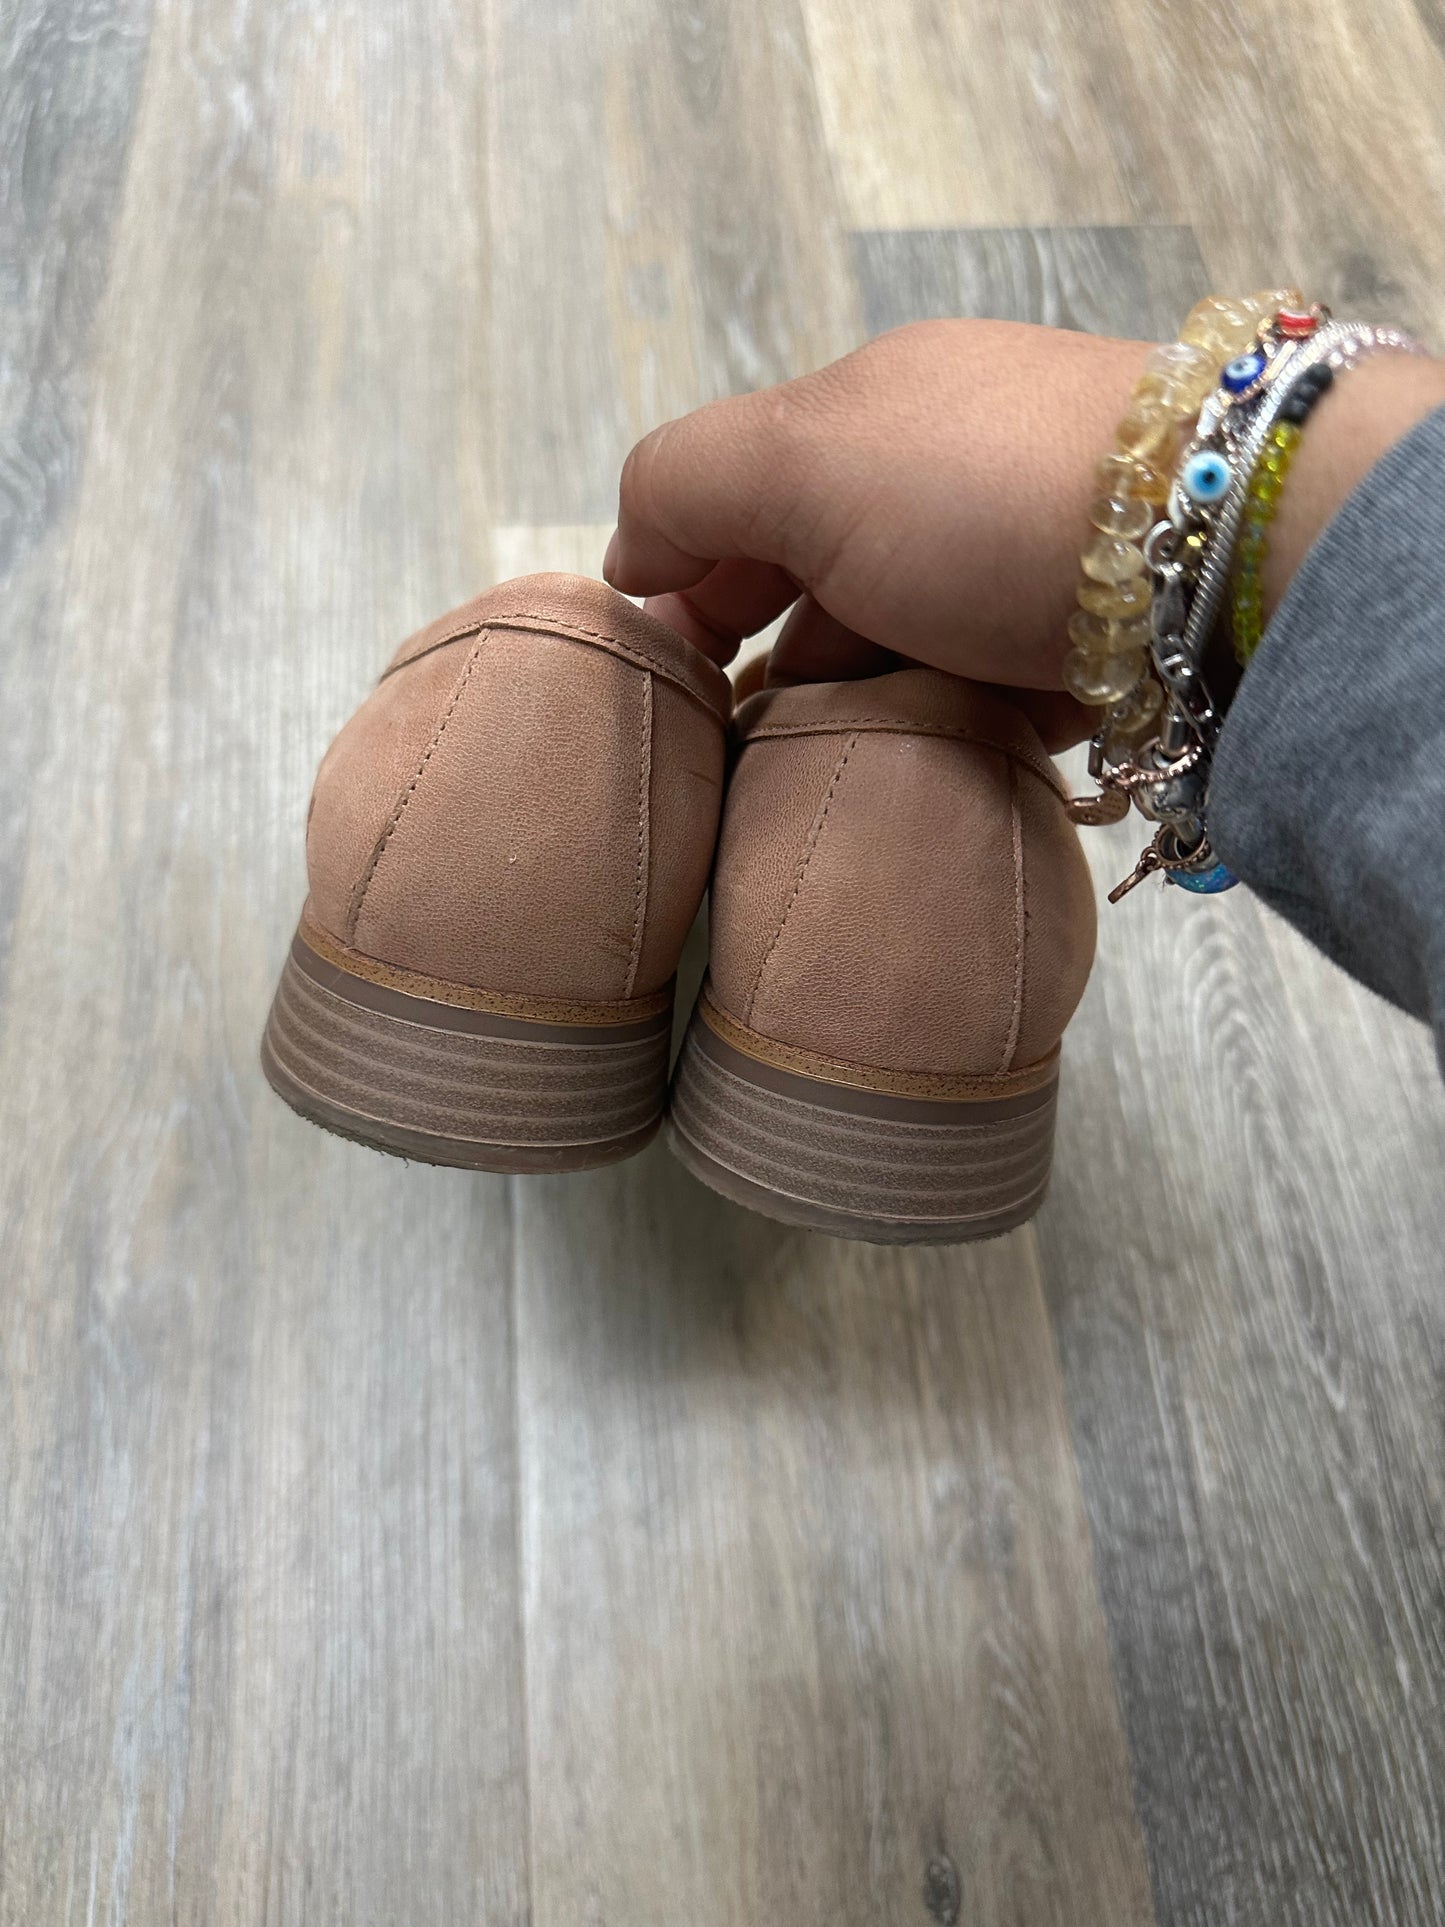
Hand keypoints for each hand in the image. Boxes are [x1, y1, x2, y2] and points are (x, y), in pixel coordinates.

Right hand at [603, 319, 1151, 745]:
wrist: (1221, 549)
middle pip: (823, 586)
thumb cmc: (984, 499)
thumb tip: (630, 556)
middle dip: (776, 663)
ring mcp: (1025, 559)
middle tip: (744, 747)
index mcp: (872, 415)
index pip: (744, 502)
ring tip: (836, 767)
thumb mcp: (800, 458)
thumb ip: (684, 483)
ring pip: (904, 650)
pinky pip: (989, 696)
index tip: (674, 686)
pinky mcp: (1095, 642)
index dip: (690, 590)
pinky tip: (936, 764)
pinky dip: (951, 727)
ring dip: (861, 704)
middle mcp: (950, 479)